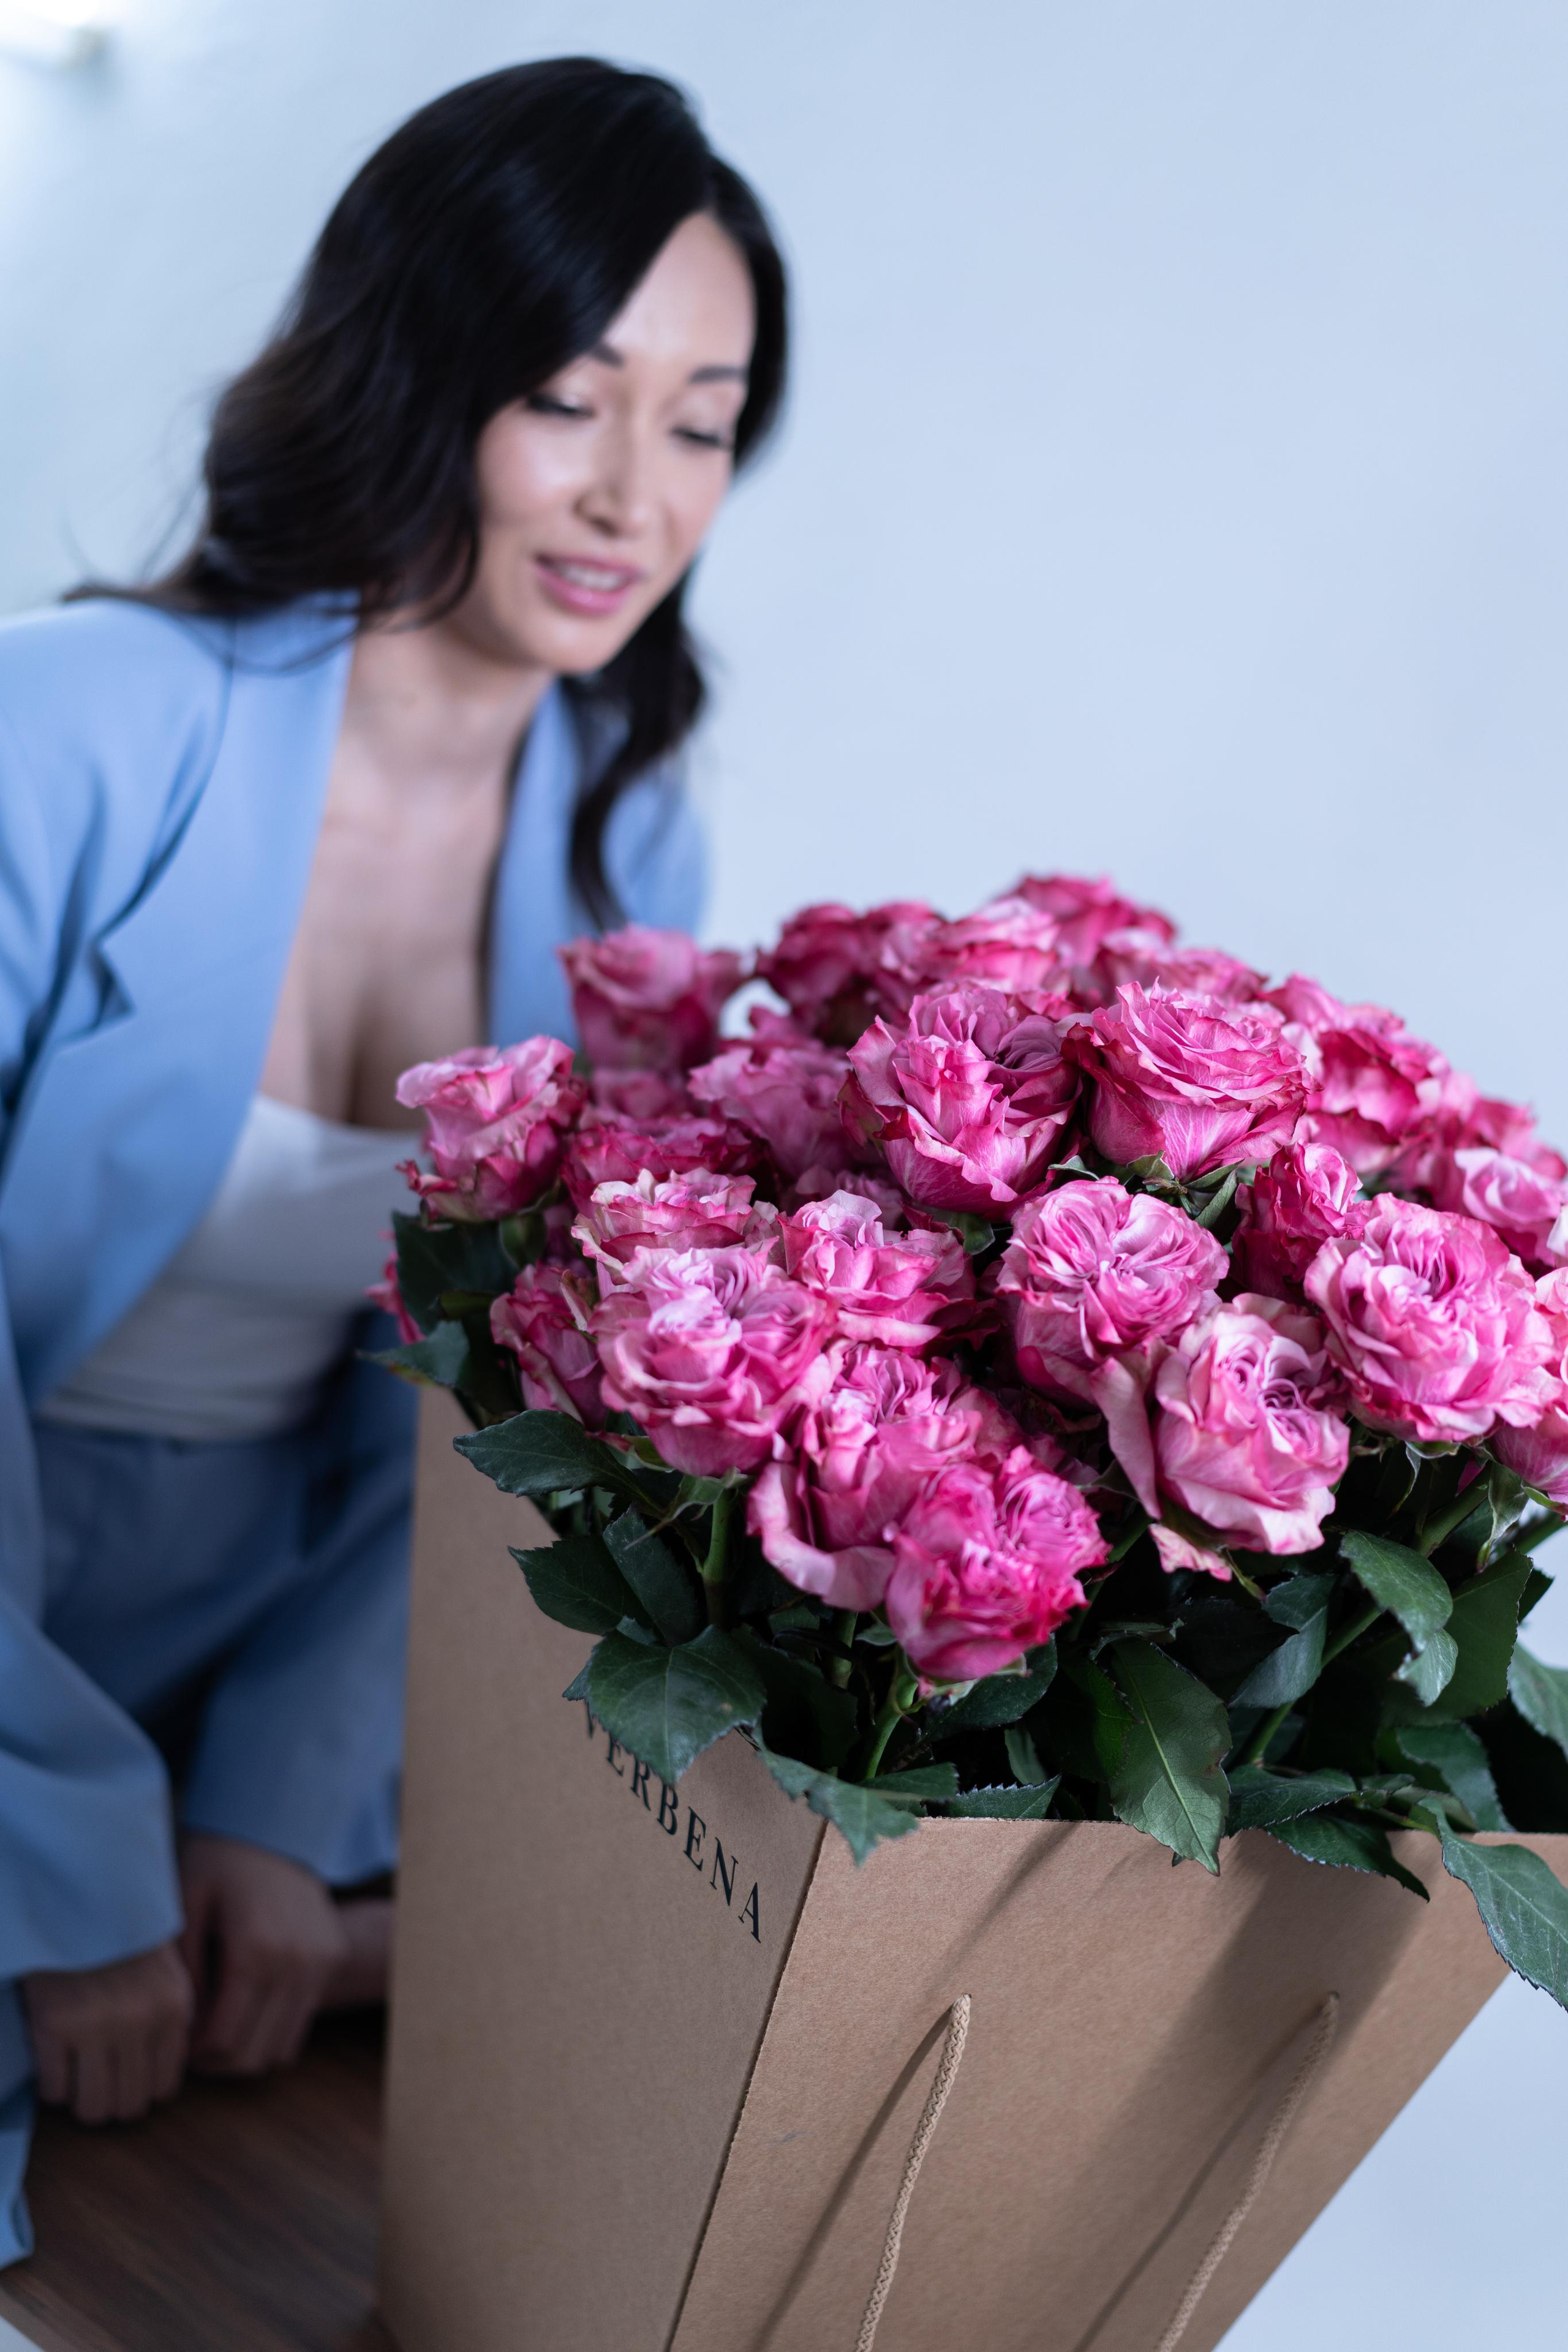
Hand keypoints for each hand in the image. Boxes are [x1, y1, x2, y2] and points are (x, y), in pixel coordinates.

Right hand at [22, 1942, 193, 2123]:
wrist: (80, 1898)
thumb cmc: (123, 1934)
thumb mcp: (167, 1969)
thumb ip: (171, 2017)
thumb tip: (164, 2072)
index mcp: (173, 2008)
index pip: (164, 2087)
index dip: (143, 2090)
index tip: (128, 2080)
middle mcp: (139, 2021)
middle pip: (129, 2105)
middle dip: (113, 2102)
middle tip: (99, 2084)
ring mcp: (94, 2025)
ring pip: (93, 2108)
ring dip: (83, 2101)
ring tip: (77, 2080)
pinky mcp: (52, 2024)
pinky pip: (54, 2089)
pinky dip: (52, 2086)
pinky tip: (54, 2063)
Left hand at [179, 1833, 349, 2076]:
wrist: (274, 1827)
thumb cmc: (218, 1864)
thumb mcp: (185, 1909)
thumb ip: (184, 1973)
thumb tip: (183, 2030)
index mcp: (255, 1950)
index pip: (222, 2040)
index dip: (192, 2056)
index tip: (173, 2045)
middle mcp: (296, 1961)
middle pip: (252, 2054)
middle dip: (216, 2063)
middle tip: (190, 2049)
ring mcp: (321, 1961)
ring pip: (280, 2047)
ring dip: (245, 2052)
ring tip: (216, 2032)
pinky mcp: (333, 1958)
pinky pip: (301, 2023)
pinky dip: (272, 2031)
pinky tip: (246, 2010)